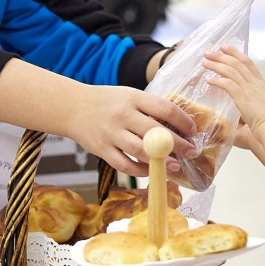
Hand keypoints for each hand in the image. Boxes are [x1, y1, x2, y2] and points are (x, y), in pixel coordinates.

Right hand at [62, 86, 195, 176]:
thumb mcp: (128, 95)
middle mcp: (122, 114)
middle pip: (156, 132)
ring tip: (175, 166)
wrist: (72, 107)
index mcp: (133, 97)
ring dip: (162, 160)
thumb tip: (178, 126)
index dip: (182, 121)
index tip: (192, 130)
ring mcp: (111, 133)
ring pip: (141, 150)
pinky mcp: (102, 149)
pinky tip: (151, 169)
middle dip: (178, 144)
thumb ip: (149, 108)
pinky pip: (125, 165)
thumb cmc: (107, 102)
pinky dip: (140, 170)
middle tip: (192, 151)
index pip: (164, 108)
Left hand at [201, 46, 264, 148]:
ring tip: (204, 62)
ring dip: (216, 64)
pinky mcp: (244, 98)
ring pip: (231, 70)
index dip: (236, 54)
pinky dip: (217, 80)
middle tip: (209, 51)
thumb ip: (248, 112)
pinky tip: (208, 80)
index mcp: (261, 86)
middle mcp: (256, 84)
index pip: (248, 64)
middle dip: (222, 55)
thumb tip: (237, 120)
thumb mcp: (260, 114)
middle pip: (237, 63)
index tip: (225, 48)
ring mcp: (250, 90)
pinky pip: (228, 84)